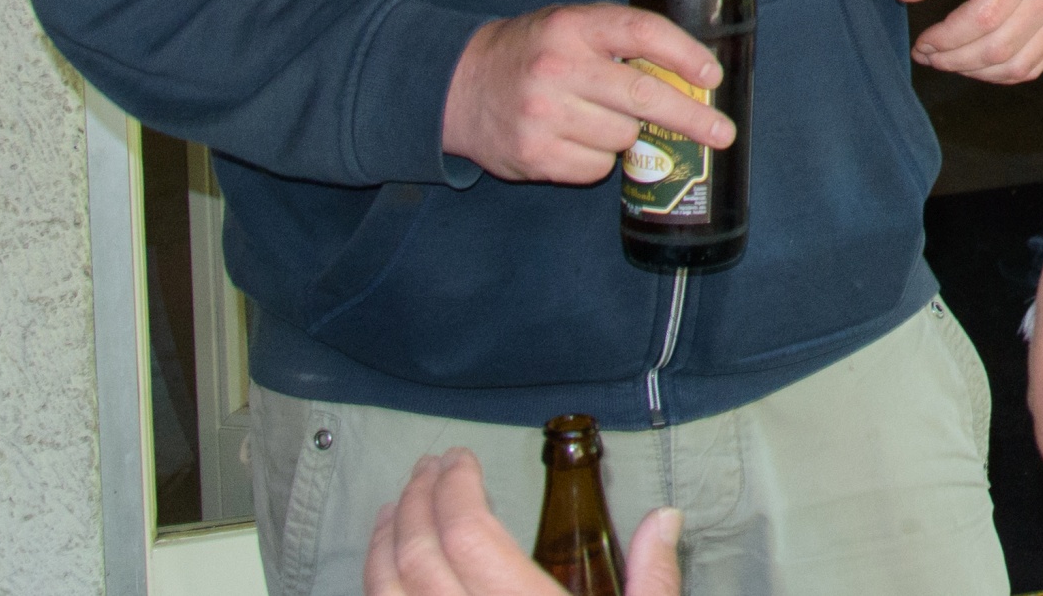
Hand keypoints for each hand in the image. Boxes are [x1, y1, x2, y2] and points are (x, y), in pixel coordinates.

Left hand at [367, 448, 681, 595]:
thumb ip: (653, 577)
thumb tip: (666, 517)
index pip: (468, 536)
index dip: (455, 489)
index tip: (460, 459)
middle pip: (417, 558)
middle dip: (416, 503)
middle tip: (428, 468)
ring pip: (386, 591)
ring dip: (384, 542)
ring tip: (395, 509)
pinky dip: (376, 584)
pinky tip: (385, 570)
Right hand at [441, 4, 728, 185]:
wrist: (458, 87)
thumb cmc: (532, 53)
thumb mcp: (569, 26)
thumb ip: (618, 40)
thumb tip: (687, 73)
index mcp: (573, 26)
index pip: (642, 33)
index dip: (685, 55)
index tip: (712, 76)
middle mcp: (558, 67)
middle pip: (644, 96)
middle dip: (692, 118)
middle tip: (722, 133)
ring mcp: (543, 113)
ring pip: (623, 136)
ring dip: (625, 134)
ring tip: (598, 118)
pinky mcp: (533, 154)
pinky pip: (596, 167)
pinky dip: (598, 159)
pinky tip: (576, 140)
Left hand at [898, 0, 1042, 82]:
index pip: (983, 17)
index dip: (946, 38)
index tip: (921, 40)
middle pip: (999, 48)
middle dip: (954, 60)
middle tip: (926, 53)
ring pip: (1018, 65)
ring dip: (976, 72)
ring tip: (947, 59)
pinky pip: (1035, 63)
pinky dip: (1002, 73)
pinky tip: (976, 61)